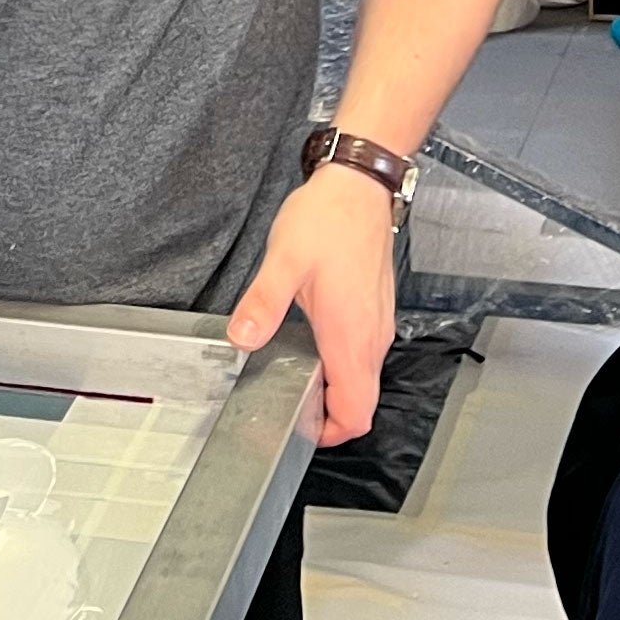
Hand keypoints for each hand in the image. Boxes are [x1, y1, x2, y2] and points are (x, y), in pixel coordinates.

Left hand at [226, 165, 398, 445]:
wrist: (359, 187)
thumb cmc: (327, 220)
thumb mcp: (284, 260)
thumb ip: (263, 303)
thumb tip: (241, 339)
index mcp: (351, 336)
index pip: (356, 412)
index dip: (331, 432)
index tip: (299, 429)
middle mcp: (372, 337)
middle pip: (362, 403)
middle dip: (329, 417)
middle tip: (287, 406)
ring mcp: (378, 324)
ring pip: (364, 379)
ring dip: (335, 390)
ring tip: (293, 378)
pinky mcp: (375, 310)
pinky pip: (364, 355)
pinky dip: (342, 366)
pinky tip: (310, 346)